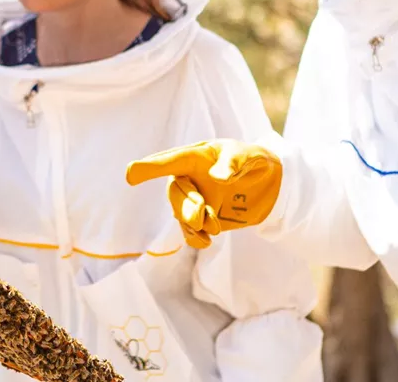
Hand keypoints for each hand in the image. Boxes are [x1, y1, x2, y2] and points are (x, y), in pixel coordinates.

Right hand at [126, 139, 281, 248]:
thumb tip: (218, 177)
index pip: (170, 161)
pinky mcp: (200, 218)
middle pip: (175, 192)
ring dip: (192, 222)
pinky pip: (189, 231)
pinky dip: (195, 237)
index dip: (150, 167)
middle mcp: (188, 177)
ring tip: (214, 227)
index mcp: (196, 156)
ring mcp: (193, 198)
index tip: (131, 174)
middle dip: (186, 205)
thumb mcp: (248, 156)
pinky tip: (206, 241)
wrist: (266, 183)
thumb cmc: (252, 160)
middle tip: (203, 214)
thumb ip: (232, 163)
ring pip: (180, 213)